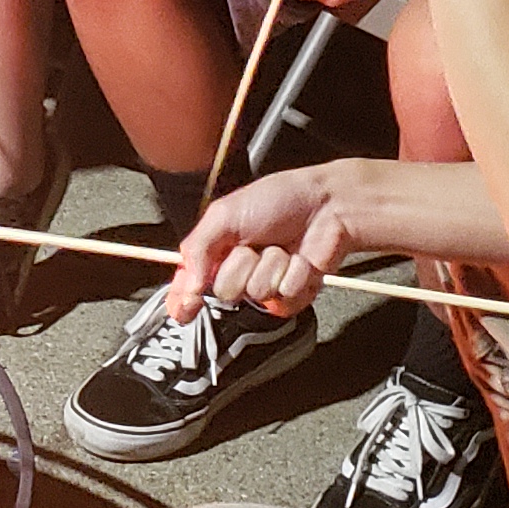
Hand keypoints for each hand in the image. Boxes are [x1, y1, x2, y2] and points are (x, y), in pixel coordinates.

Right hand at [171, 164, 366, 324]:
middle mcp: (237, 273)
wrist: (326, 205)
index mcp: (215, 252)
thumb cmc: (278, 199)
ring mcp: (265, 287)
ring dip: (271, 266)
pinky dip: (294, 275)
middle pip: (224, 291)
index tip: (184, 308)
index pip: (188, 285)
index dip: (182, 300)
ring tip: (281, 247)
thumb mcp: (225, 214)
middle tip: (252, 244)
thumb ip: (198, 247)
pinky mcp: (292, 296)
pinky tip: (300, 258)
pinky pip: (285, 299)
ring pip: (257, 294)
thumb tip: (188, 285)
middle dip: (239, 265)